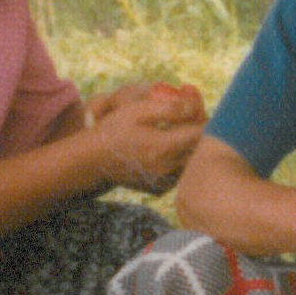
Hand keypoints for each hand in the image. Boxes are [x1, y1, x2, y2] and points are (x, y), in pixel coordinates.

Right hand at [84, 82, 206, 192]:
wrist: (93, 160)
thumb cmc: (114, 129)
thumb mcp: (138, 110)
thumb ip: (170, 108)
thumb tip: (195, 106)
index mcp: (164, 147)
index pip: (200, 132)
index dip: (202, 117)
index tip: (194, 107)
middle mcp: (168, 168)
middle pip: (200, 148)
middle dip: (200, 131)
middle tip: (189, 117)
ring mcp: (164, 181)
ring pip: (192, 162)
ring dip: (192, 146)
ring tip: (179, 131)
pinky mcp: (160, 188)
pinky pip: (181, 172)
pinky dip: (181, 160)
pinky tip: (170, 148)